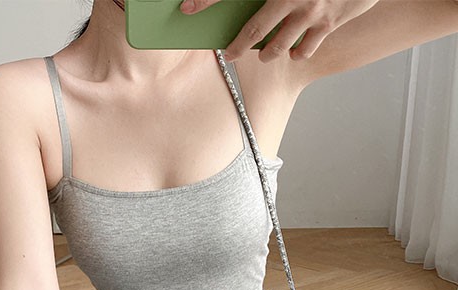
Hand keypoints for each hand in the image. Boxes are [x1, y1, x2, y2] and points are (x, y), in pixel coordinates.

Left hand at [179, 0, 379, 61]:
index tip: (186, 8)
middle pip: (255, 29)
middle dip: (237, 46)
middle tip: (229, 55)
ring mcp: (312, 10)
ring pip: (279, 45)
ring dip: (268, 53)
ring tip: (264, 54)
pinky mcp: (330, 22)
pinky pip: (306, 49)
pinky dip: (298, 53)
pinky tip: (295, 52)